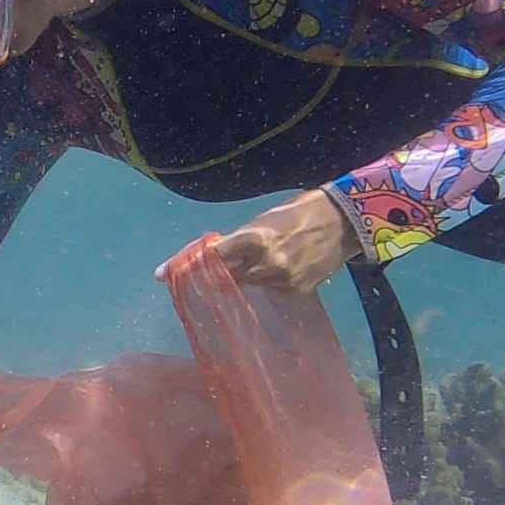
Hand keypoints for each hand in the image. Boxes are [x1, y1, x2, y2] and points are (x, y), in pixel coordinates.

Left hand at [154, 189, 362, 291]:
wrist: (342, 223)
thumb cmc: (298, 213)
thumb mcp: (263, 220)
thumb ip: (237, 240)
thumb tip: (212, 256)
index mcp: (254, 238)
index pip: (212, 257)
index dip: (187, 265)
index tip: (161, 274)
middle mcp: (265, 263)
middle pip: (226, 278)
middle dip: (215, 277)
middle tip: (204, 276)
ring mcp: (281, 280)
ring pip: (249, 286)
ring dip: (246, 278)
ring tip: (261, 262)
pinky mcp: (296, 292)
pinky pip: (270, 291)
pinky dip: (268, 282)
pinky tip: (281, 269)